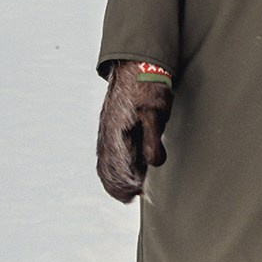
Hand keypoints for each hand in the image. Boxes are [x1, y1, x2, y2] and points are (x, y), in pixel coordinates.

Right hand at [96, 62, 171, 201]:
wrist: (137, 67)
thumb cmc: (147, 88)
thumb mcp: (155, 112)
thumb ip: (152, 139)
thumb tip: (154, 163)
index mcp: (114, 134)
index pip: (116, 170)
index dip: (129, 184)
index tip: (142, 190)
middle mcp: (106, 138)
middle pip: (107, 173)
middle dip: (122, 188)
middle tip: (140, 194)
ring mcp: (107, 136)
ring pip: (106, 168)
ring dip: (118, 182)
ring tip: (135, 191)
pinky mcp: (111, 134)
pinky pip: (108, 159)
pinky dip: (116, 172)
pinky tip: (130, 176)